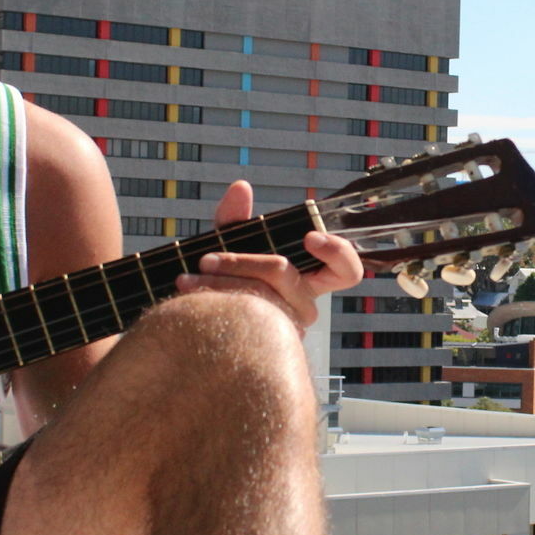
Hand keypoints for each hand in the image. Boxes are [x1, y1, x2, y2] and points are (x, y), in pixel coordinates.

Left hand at [175, 181, 364, 327]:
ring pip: (261, 300)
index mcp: (309, 278)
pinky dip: (217, 304)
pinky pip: (245, 322)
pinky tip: (191, 303)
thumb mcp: (232, 244)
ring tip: (187, 279)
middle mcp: (304, 304)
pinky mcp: (266, 347)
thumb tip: (241, 186)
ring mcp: (287, 329)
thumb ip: (235, 217)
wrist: (200, 321)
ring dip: (220, 284)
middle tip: (207, 259)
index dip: (337, 252)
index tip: (309, 237)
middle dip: (244, 262)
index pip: (347, 271)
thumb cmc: (227, 279)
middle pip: (285, 275)